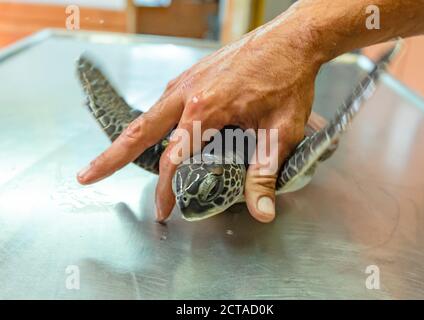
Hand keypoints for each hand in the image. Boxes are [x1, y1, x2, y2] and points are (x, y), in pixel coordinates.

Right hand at [77, 11, 325, 222]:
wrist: (292, 40)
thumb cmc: (287, 80)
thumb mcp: (281, 131)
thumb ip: (266, 173)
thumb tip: (261, 211)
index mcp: (204, 109)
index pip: (172, 160)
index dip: (164, 190)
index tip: (163, 211)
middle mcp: (186, 93)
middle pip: (138, 131)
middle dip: (111, 157)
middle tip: (87, 176)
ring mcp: (186, 81)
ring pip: (148, 116)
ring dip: (129, 140)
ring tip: (112, 160)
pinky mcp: (192, 76)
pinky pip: (164, 103)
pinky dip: (153, 123)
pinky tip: (156, 134)